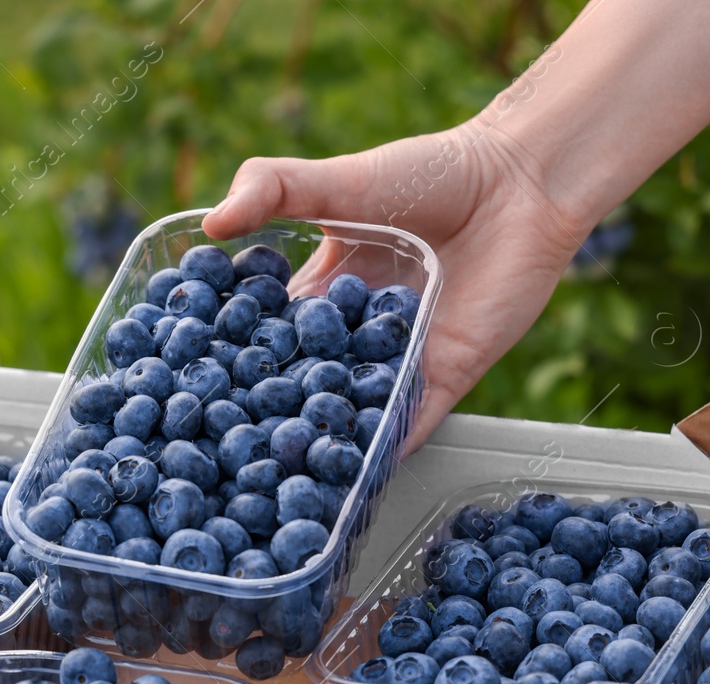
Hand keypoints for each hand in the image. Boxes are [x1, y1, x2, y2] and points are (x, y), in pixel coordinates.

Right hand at [202, 118, 589, 451]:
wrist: (520, 182)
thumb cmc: (430, 173)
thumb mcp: (334, 179)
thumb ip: (271, 189)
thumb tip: (210, 224)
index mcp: (318, 296)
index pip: (265, 338)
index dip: (230, 360)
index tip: (189, 387)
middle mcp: (352, 337)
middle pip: (301, 387)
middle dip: (267, 416)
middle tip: (223, 451)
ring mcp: (396, 362)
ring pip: (349, 415)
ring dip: (317, 445)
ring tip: (274, 480)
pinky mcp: (443, 380)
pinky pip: (408, 426)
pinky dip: (383, 454)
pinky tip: (350, 484)